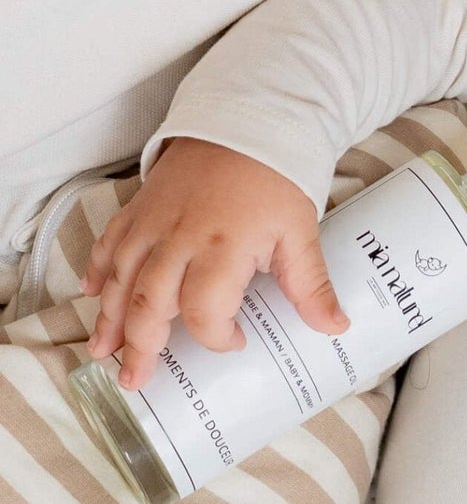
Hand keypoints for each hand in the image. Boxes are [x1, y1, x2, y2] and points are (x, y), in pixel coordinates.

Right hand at [81, 138, 348, 390]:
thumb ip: (311, 285)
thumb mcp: (301, 232)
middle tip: (134, 381)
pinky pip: (109, 242)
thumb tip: (336, 327)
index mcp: (224, 247)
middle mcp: (180, 238)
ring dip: (110, 318)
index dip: (216, 334)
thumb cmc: (276, 180)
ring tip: (104, 353)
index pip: (206, 308)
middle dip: (141, 345)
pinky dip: (98, 269)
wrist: (248, 122)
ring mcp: (153, 223)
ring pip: (121, 278)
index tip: (235, 341)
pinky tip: (93, 295)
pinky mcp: (140, 207)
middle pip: (150, 301)